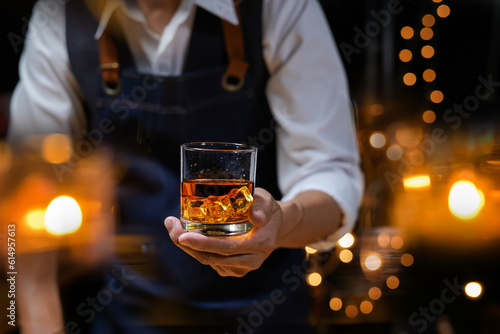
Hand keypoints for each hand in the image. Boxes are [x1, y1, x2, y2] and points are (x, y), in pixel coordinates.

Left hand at [164, 188, 282, 276]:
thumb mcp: (266, 201)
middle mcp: (251, 260)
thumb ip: (261, 206)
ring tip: (174, 226)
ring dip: (188, 246)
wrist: (274, 226)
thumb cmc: (266, 210)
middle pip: (212, 257)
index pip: (227, 248)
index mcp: (260, 244)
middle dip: (186, 244)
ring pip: (208, 260)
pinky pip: (211, 261)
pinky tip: (187, 235)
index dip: (203, 243)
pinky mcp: (233, 269)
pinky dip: (196, 250)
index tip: (182, 235)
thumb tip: (257, 216)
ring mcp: (242, 267)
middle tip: (170, 226)